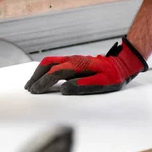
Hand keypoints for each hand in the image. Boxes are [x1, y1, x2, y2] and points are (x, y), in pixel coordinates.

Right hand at [25, 36, 148, 94]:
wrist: (122, 64)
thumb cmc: (114, 76)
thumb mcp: (102, 83)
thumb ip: (83, 85)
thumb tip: (64, 88)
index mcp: (78, 66)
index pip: (55, 73)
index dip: (44, 82)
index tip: (35, 91)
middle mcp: (73, 60)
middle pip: (48, 64)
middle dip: (36, 76)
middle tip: (29, 88)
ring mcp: (72, 59)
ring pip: (50, 62)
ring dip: (39, 72)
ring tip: (32, 83)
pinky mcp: (74, 61)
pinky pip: (55, 62)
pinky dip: (45, 69)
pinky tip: (43, 76)